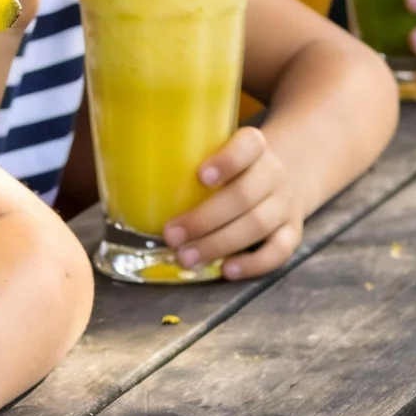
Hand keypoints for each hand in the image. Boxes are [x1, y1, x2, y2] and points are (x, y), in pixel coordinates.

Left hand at [159, 125, 304, 279]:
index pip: (248, 145)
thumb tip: (123, 173)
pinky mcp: (292, 231)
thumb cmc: (234, 168)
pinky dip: (253, 264)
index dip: (227, 160)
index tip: (200, 176)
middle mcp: (274, 174)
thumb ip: (188, 158)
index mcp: (255, 147)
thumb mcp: (219, 151)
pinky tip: (226, 270)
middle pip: (244, 195)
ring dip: (219, 244)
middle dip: (205, 218)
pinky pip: (279, 251)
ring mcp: (286, 204)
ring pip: (258, 224)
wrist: (286, 176)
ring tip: (187, 257)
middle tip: (171, 235)